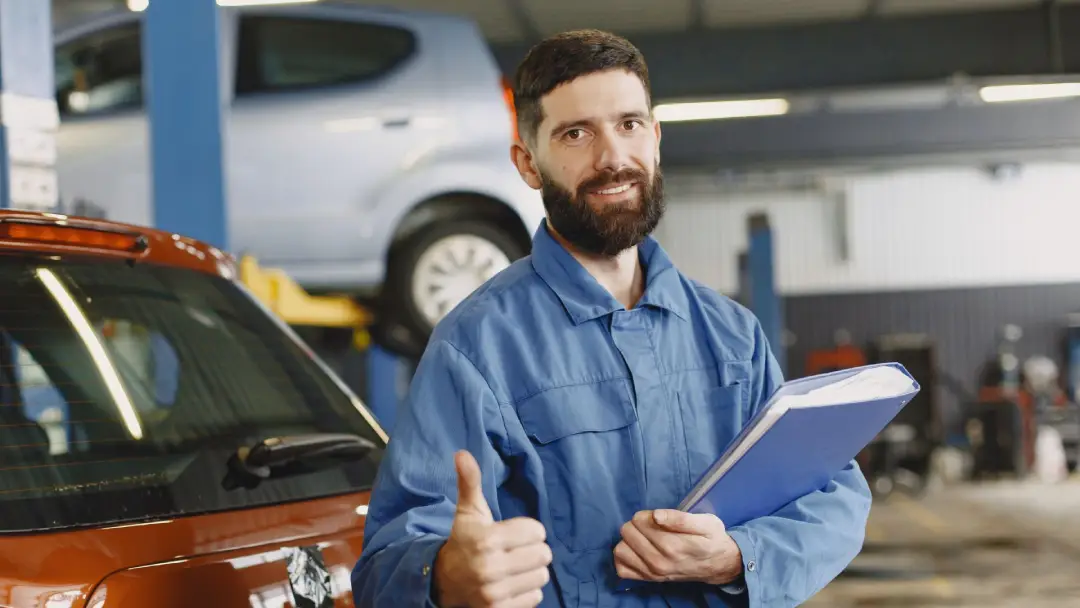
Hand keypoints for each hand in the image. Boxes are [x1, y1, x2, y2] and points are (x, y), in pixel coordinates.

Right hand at [433, 450, 552, 607]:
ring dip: (532, 572)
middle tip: (517, 551)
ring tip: (515, 568)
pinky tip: (512, 584)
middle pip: (544, 555)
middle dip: (533, 551)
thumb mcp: (468, 511)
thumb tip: (462, 453)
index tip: (513, 533)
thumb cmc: (464, 541)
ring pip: (542, 577)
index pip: (537, 531)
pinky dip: (527, 591)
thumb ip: (470, 482)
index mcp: (486, 540)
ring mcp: (495, 593)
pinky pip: (535, 597)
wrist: (444, 582)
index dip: (529, 530)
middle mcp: (490, 568)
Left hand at [613, 509, 742, 585]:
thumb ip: (680, 518)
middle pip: (628, 532)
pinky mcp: (648, 579)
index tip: (659, 518)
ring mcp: (652, 573)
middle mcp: (659, 562)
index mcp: (673, 545)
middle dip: (637, 524)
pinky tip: (637, 551)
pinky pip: (621, 568)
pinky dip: (626, 557)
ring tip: (644, 538)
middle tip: (652, 527)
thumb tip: (655, 515)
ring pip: (620, 550)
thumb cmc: (712, 539)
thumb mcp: (706, 522)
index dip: (647, 514)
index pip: (640, 521)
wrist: (718, 565)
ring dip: (629, 540)